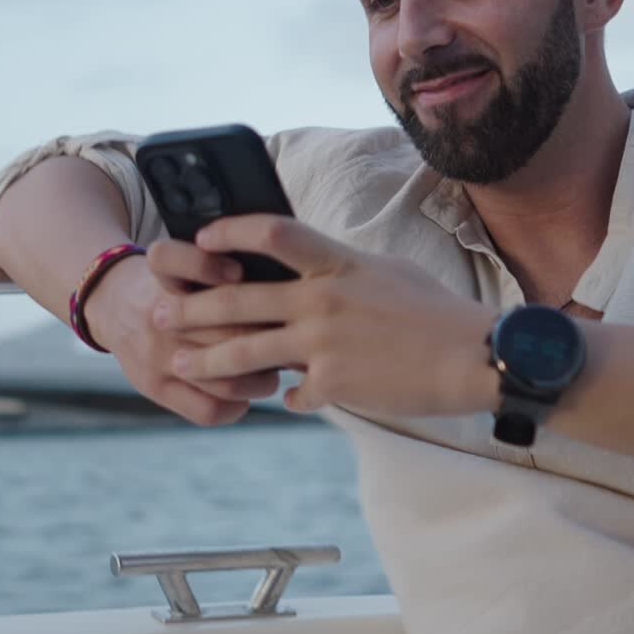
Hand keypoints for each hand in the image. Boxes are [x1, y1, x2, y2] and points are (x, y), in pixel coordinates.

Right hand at [83, 239, 278, 425]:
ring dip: (261, 379)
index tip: (240, 273)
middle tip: (290, 339)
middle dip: (267, 336)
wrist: (112, 305)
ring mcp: (155, 356)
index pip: (174, 262)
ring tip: (273, 372)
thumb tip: (281, 285)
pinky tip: (245, 397)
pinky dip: (236, 407)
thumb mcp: (181, 257)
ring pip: (223, 379)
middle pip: (224, 329)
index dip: (209, 267)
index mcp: (162, 275)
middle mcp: (157, 317)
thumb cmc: (168, 280)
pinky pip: (206, 410)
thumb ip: (216, 265)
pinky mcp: (153, 387)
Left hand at [153, 215, 498, 417]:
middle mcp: (323, 298)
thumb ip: (342, 269)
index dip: (230, 233)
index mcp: (338, 262)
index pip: (272, 233)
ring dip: (207, 360)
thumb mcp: (387, 272)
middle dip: (190, 308)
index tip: (201, 239)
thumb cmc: (438, 311)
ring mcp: (325, 342)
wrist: (477, 355)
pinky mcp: (336, 383)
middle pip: (238, 299)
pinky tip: (285, 401)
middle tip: (156, 314)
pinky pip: (295, 394)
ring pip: (247, 353)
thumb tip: (315, 268)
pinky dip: (289, 397)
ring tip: (179, 364)